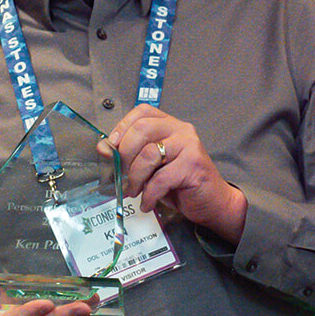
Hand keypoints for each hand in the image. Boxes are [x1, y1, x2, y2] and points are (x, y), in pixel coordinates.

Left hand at [107, 104, 246, 243]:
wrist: (211, 202)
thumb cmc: (178, 183)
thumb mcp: (148, 167)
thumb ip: (128, 155)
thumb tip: (103, 148)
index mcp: (168, 124)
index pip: (141, 113)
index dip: (122, 127)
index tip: (111, 148)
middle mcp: (180, 129)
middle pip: (142, 129)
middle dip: (124, 154)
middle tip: (120, 174)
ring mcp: (189, 145)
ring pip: (149, 154)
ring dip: (134, 177)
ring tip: (133, 191)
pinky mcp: (194, 165)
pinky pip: (161, 178)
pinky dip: (149, 194)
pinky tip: (147, 203)